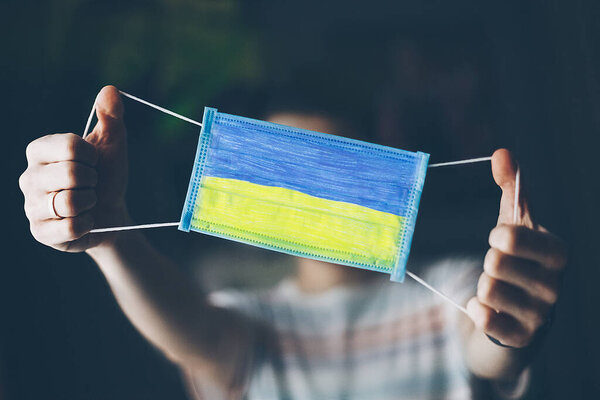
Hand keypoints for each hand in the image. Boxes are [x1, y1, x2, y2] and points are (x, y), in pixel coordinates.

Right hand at [19, 86, 128, 251]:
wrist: (112, 213)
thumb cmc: (107, 175)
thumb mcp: (112, 145)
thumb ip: (111, 117)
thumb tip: (110, 89)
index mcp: (40, 150)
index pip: (69, 145)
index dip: (92, 156)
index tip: (93, 162)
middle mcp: (28, 177)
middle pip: (71, 174)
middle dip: (93, 181)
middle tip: (91, 185)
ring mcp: (31, 206)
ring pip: (69, 203)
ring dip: (90, 203)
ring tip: (87, 202)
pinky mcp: (40, 232)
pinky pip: (70, 227)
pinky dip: (87, 224)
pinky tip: (85, 221)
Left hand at [466, 149, 566, 347]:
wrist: (518, 315)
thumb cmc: (519, 261)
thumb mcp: (516, 223)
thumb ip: (512, 188)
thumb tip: (502, 152)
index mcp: (557, 252)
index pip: (513, 237)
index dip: (498, 236)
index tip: (500, 239)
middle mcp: (555, 284)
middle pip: (495, 262)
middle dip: (489, 263)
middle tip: (500, 270)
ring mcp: (542, 315)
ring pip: (488, 288)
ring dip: (483, 287)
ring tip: (497, 290)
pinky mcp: (522, 338)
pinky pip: (484, 317)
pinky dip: (477, 310)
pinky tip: (488, 309)